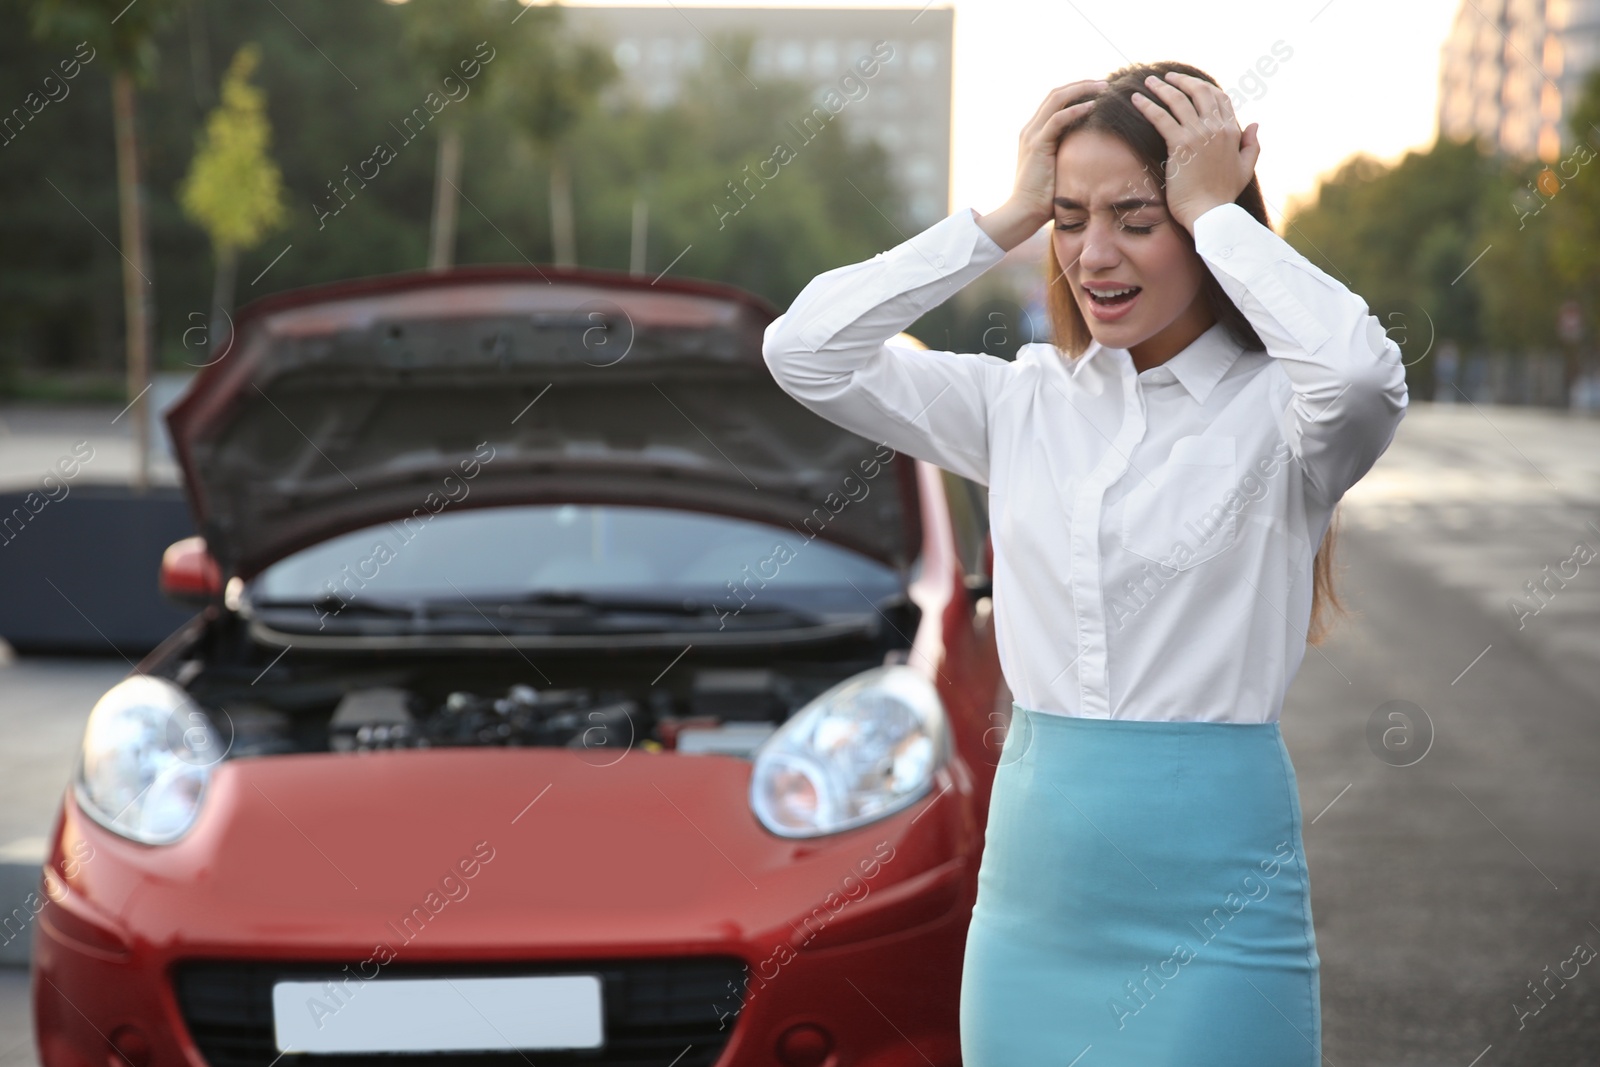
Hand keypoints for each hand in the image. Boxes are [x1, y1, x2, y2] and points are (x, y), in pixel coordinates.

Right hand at [976, 79, 1106, 250]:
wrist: (1023, 212)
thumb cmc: (1043, 198)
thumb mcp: (1058, 169)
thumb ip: (1068, 155)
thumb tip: (1092, 153)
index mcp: (1034, 133)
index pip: (1055, 101)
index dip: (1077, 91)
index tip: (1100, 91)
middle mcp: (1030, 129)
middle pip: (1056, 93)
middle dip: (1082, 85)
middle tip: (1106, 84)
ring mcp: (1032, 135)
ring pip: (1057, 99)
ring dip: (1082, 90)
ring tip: (1104, 88)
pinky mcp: (1037, 145)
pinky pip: (1057, 119)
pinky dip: (1076, 109)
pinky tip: (1094, 106)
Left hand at [1129, 71, 1259, 231]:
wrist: (1210, 214)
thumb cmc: (1223, 196)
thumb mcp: (1245, 168)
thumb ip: (1251, 144)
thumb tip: (1255, 123)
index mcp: (1232, 131)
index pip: (1219, 98)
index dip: (1204, 87)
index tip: (1189, 84)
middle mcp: (1217, 128)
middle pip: (1200, 92)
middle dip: (1182, 81)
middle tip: (1166, 77)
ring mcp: (1198, 134)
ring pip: (1178, 100)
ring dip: (1161, 88)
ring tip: (1148, 81)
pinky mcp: (1180, 144)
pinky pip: (1161, 117)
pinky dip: (1147, 105)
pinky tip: (1135, 99)